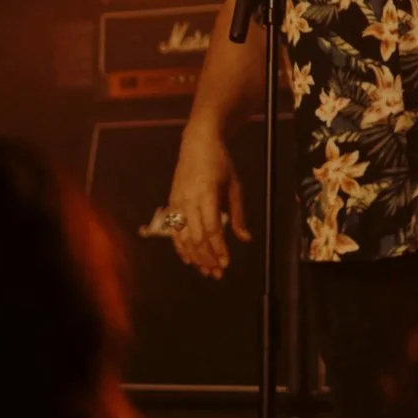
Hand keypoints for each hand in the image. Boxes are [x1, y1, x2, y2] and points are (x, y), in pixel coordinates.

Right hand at [165, 130, 250, 278]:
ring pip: (183, 237)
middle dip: (207, 258)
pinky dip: (180, 248)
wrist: (197, 145)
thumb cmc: (221, 164)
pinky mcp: (171, 203)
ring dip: (195, 257)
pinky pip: (173, 231)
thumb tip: (245, 239)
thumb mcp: (235, 186)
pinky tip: (189, 260)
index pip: (212, 228)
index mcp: (207, 194)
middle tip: (217, 273)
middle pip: (196, 237)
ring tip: (206, 270)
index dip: (218, 248)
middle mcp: (189, 200)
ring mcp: (177, 203)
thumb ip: (238, 214)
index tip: (226, 263)